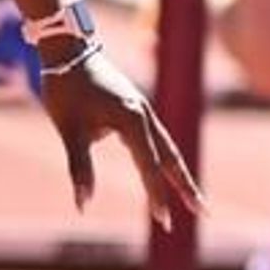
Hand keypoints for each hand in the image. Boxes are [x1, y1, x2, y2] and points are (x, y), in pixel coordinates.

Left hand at [38, 41, 204, 226]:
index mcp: (131, 120)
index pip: (149, 165)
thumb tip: (82, 204)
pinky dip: (165, 158)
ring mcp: (142, 110)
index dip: (157, 194)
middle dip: (186, 187)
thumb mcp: (69, 130)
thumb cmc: (65, 89)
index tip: (164, 221)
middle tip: (204, 212)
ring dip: (179, 173)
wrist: (66, 49)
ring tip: (192, 197)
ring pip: (167, 148)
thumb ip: (79, 167)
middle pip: (171, 157)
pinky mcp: (135, 107)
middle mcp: (144, 115)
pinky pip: (157, 139)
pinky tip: (164, 172)